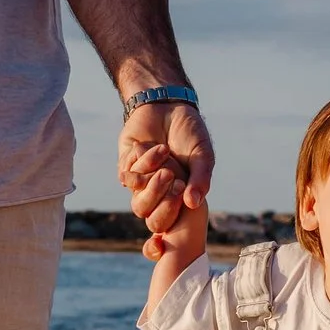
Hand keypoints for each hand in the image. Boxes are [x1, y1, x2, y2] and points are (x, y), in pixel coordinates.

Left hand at [119, 100, 212, 258]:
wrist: (168, 106)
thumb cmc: (189, 133)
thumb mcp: (202, 155)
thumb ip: (201, 179)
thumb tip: (194, 203)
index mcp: (179, 197)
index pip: (169, 223)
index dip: (171, 217)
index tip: (181, 200)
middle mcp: (158, 194)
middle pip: (149, 217)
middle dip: (160, 198)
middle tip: (173, 177)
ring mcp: (141, 183)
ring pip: (137, 200)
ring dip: (151, 179)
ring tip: (165, 154)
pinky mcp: (126, 167)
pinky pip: (128, 175)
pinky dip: (143, 160)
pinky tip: (155, 146)